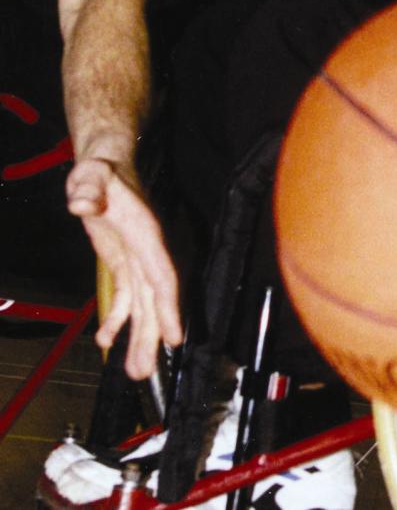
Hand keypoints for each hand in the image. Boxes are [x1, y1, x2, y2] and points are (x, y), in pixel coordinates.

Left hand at [65, 158, 181, 378]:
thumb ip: (87, 187)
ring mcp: (136, 259)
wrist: (105, 165)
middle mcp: (146, 251)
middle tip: (143, 373)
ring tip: (136, 372)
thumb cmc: (99, 170)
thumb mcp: (91, 175)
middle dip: (151, 336)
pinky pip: (125, 298)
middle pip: (153, 300)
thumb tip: (80, 202)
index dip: (168, 307)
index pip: (161, 275)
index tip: (175, 337)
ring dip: (139, 337)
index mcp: (145, 234)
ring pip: (142, 304)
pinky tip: (106, 341)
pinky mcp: (123, 263)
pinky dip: (118, 320)